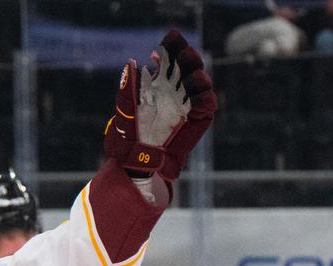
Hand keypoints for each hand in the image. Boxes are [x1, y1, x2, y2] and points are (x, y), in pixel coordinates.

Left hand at [103, 30, 215, 181]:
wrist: (137, 160)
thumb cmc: (129, 134)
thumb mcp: (125, 110)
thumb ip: (128, 88)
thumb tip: (131, 63)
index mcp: (159, 83)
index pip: (170, 58)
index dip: (172, 46)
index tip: (169, 38)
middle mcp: (175, 89)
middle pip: (188, 66)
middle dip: (188, 57)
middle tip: (184, 53)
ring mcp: (188, 102)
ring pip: (200, 83)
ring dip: (198, 77)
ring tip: (191, 76)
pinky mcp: (198, 118)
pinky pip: (207, 105)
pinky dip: (205, 99)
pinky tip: (198, 97)